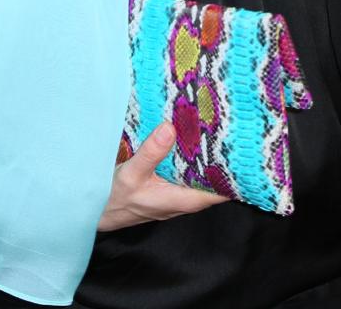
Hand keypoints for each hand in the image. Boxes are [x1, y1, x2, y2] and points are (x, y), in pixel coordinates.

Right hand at [97, 123, 227, 231]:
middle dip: (224, 160)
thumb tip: (170, 128)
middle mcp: (183, 200)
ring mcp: (176, 194)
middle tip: (235, 131)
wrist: (96, 212)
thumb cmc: (114, 199)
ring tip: (219, 131)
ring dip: (208, 158)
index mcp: (182, 200)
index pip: (220, 191)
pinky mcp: (168, 188)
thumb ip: (151, 152)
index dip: (235, 174)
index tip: (244, 151)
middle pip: (214, 182)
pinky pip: (188, 173)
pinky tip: (192, 140)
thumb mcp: (131, 173)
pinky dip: (192, 159)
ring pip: (201, 177)